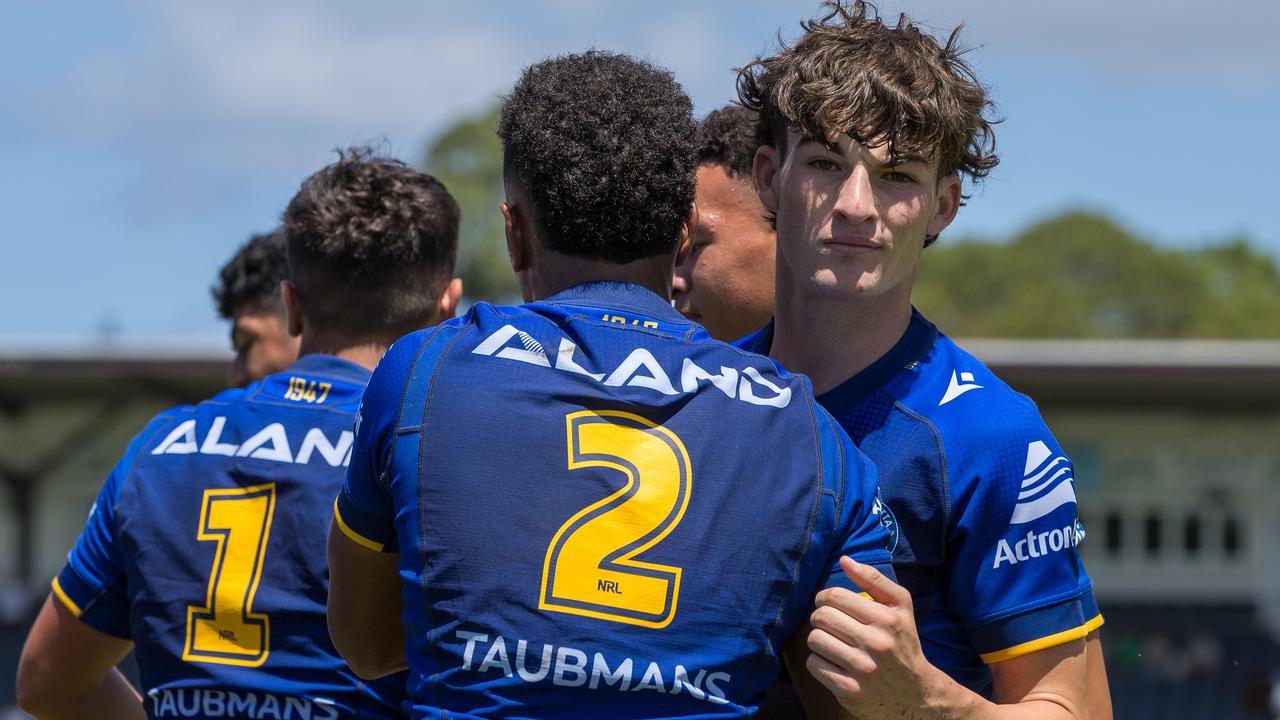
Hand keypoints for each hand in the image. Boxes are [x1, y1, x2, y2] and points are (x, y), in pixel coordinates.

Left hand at [806, 557, 943, 718]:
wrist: (915, 693)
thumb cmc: (902, 642)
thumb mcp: (900, 606)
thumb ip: (874, 579)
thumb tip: (844, 560)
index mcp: (887, 619)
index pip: (835, 596)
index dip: (825, 597)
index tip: (828, 603)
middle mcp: (876, 644)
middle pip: (821, 617)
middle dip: (820, 617)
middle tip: (829, 623)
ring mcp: (862, 670)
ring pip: (815, 640)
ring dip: (818, 639)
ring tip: (832, 641)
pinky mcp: (850, 691)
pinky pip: (814, 665)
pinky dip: (818, 661)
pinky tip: (833, 661)